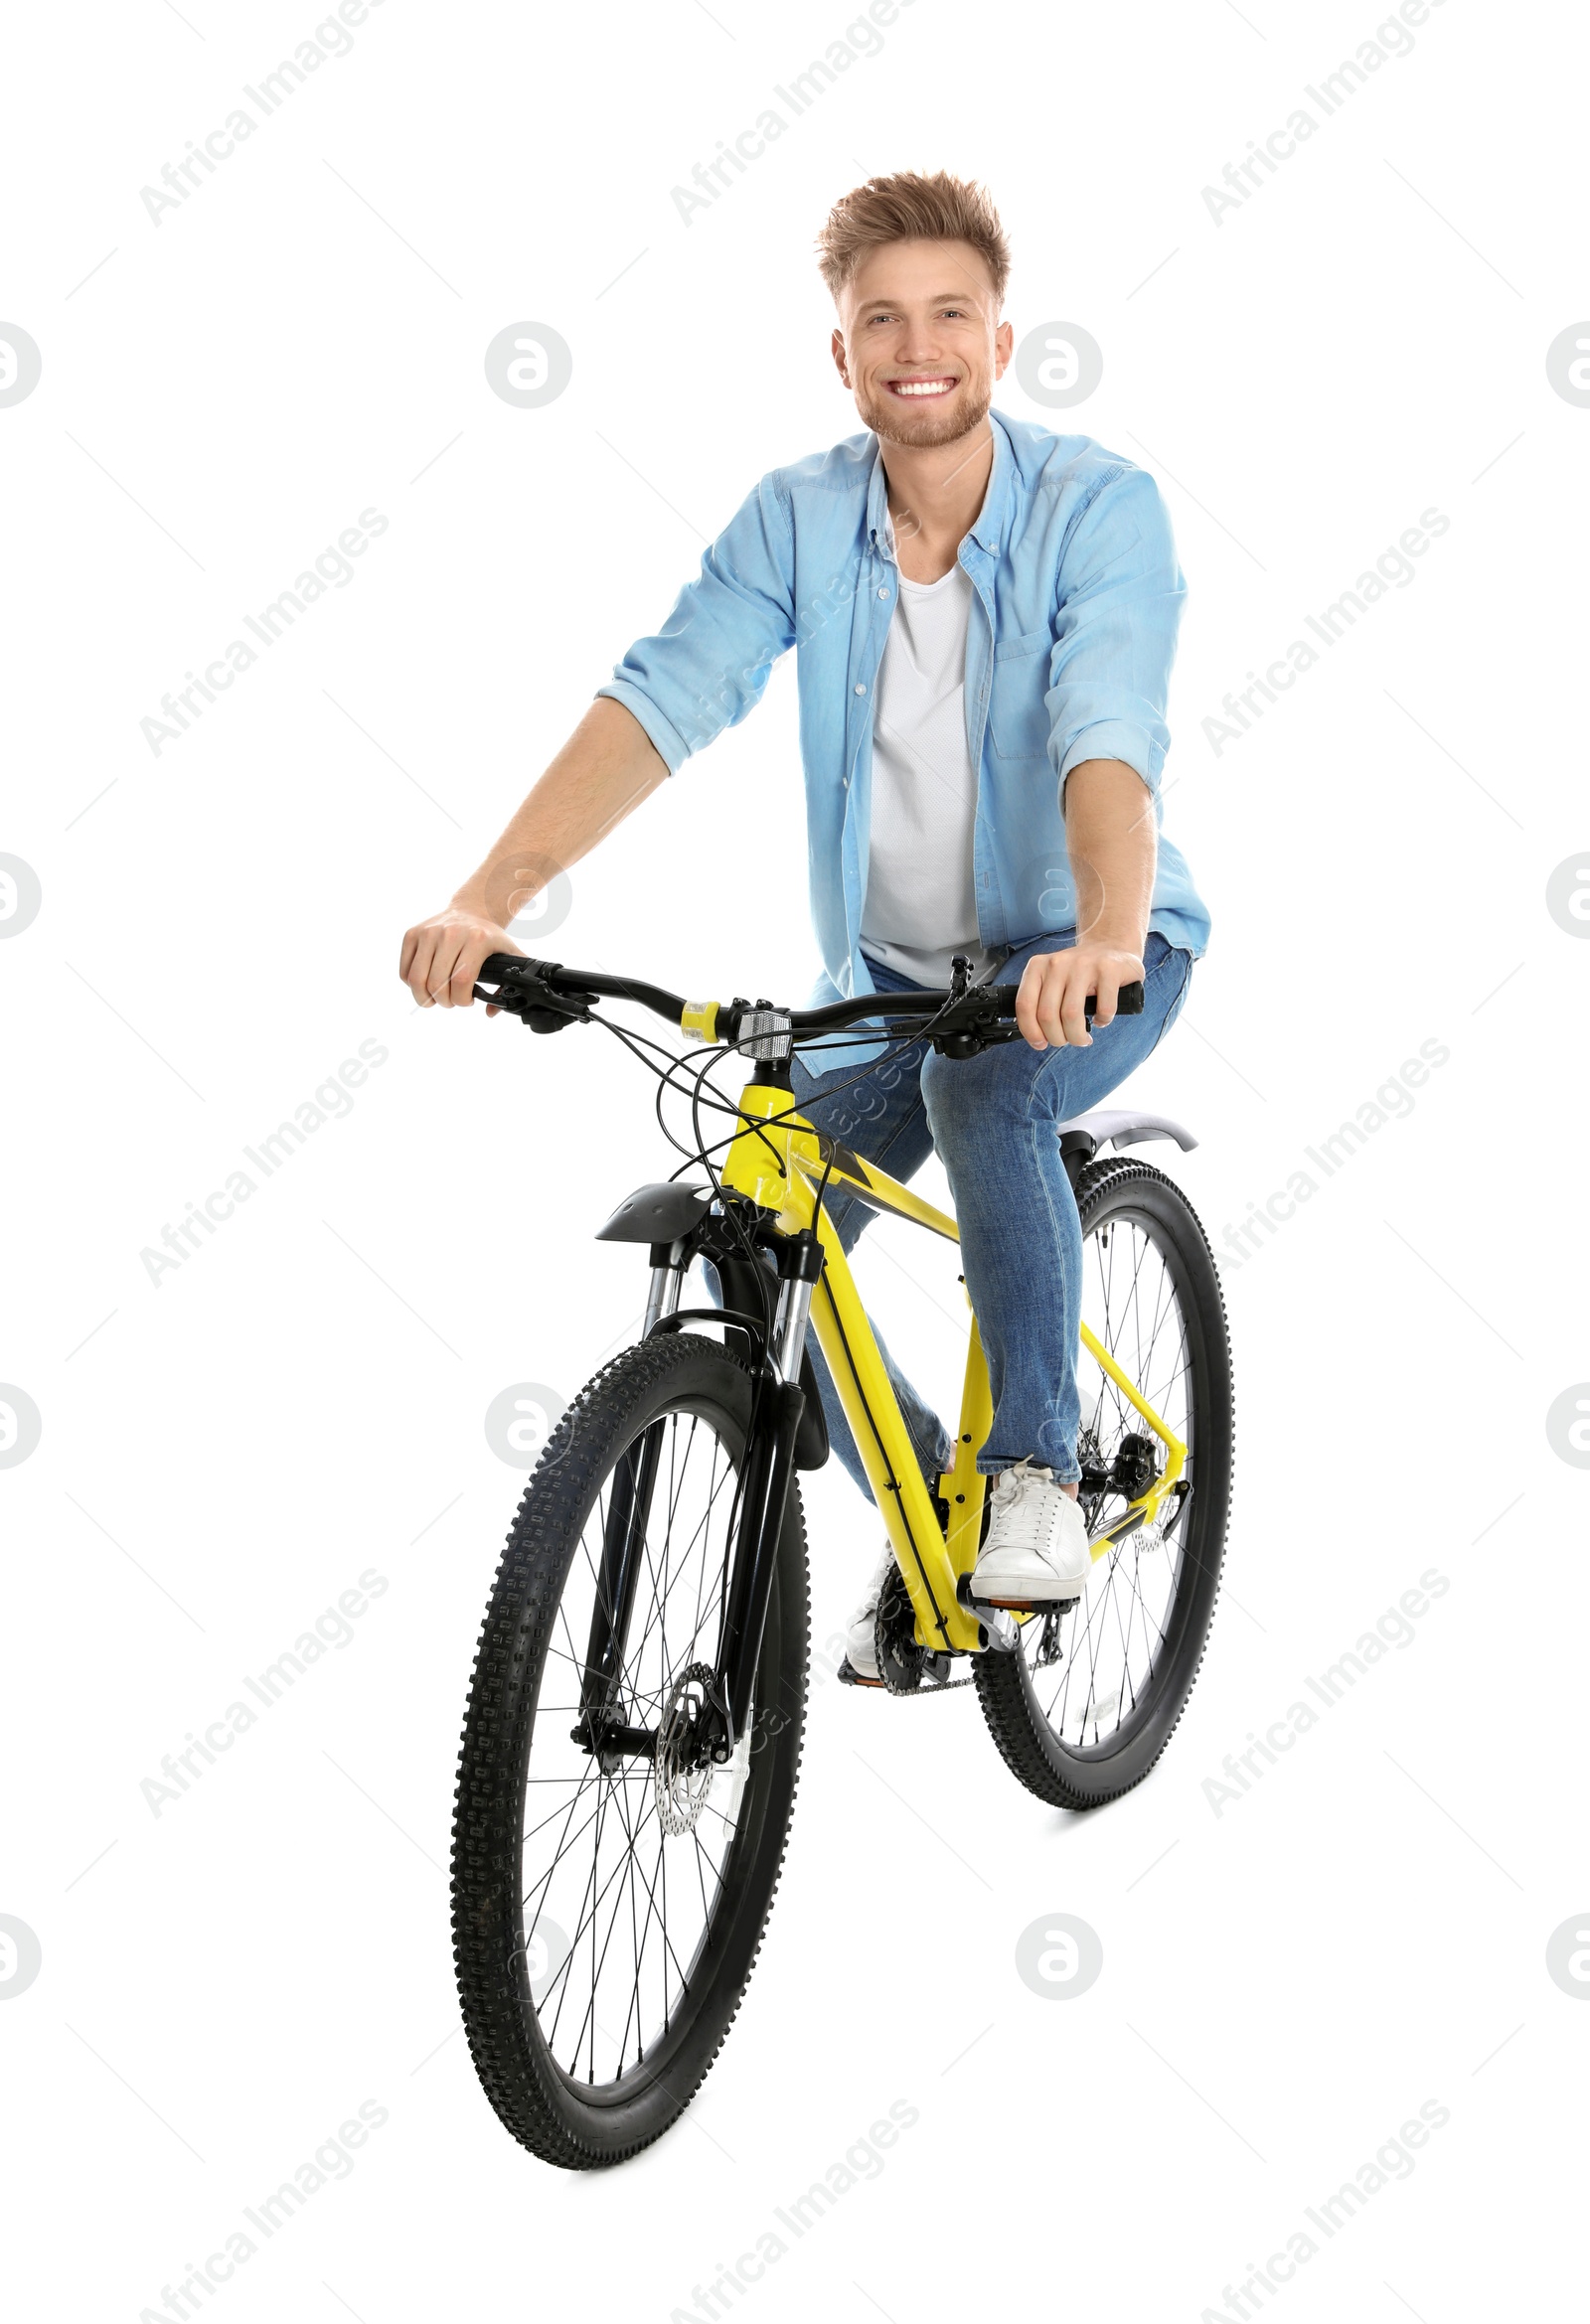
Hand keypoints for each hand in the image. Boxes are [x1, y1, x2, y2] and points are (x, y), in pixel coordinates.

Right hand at [399, 905, 522, 1012]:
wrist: (472, 910)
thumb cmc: (489, 938)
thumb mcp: (509, 954)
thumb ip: (509, 983)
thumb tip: (491, 1011)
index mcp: (477, 939)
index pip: (462, 981)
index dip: (462, 999)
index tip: (467, 1000)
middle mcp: (451, 933)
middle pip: (437, 983)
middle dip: (444, 1002)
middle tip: (450, 1001)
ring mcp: (428, 933)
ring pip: (416, 979)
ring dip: (424, 998)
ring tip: (434, 999)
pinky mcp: (412, 934)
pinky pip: (405, 971)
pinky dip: (412, 985)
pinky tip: (426, 984)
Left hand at [1014, 942, 1143, 1050]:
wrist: (1110, 947)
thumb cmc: (1078, 972)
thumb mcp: (1052, 979)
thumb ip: (1040, 1002)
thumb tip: (1037, 1038)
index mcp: (1038, 966)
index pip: (1025, 1005)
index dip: (1031, 1031)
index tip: (1040, 1044)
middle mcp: (1058, 963)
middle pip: (1047, 1015)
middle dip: (1057, 1038)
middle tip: (1066, 1040)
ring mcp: (1084, 965)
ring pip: (1071, 1015)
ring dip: (1077, 1037)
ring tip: (1082, 1039)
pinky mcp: (1109, 970)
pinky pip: (1103, 1009)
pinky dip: (1102, 1021)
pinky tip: (1101, 1019)